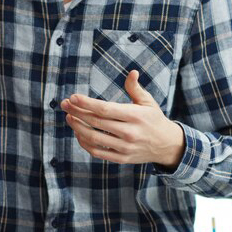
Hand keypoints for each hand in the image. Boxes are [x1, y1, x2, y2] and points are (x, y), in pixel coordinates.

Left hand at [63, 70, 184, 167]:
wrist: (167, 146)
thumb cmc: (154, 118)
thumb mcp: (148, 101)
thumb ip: (135, 88)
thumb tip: (132, 72)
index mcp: (135, 116)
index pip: (105, 109)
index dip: (86, 103)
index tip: (73, 97)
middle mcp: (130, 133)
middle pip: (96, 122)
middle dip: (77, 112)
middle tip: (64, 104)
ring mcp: (125, 147)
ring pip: (94, 138)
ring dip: (77, 127)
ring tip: (69, 117)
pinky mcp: (122, 159)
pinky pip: (98, 152)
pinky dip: (85, 143)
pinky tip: (78, 133)